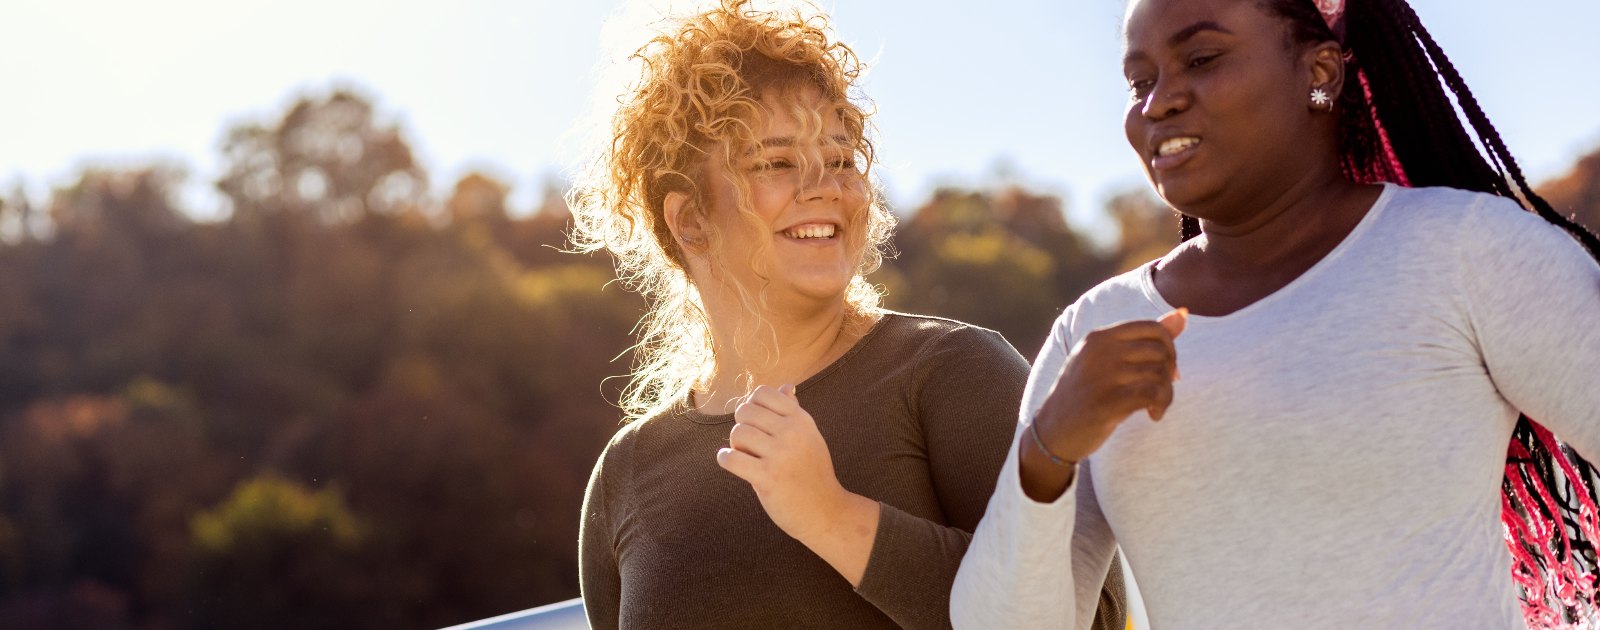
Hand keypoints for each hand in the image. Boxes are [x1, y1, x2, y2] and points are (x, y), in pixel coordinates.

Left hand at [715, 384, 854, 542]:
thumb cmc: (813, 472)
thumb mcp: (810, 437)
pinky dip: (726, 459)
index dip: (752, 406)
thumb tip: (786, 386)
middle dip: (742, 426)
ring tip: (745, 457)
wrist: (826, 512)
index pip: (762, 393)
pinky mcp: (768, 478)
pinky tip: (731, 462)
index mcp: (801, 420)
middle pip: (745, 411)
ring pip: (738, 433)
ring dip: (735, 445)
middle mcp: (792, 433)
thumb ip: (794, 412)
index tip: (755, 424)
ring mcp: (781, 455)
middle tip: (749, 444)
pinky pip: (733, 459)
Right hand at [1021, 309, 1186, 499]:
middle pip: (1160, 351)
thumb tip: (1183, 314)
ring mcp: (1101, 376)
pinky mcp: (1107, 403)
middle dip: (1170, 372)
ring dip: (1166, 393)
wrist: (1052, 432)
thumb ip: (1143, 338)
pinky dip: (1161, 405)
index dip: (1169, 348)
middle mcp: (1099, 352)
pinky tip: (1153, 415)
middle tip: (1160, 391)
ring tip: (1155, 406)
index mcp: (1098, 337)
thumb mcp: (1105, 360)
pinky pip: (1153, 394)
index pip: (1153, 328)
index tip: (1163, 369)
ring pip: (1159, 373)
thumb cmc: (1084, 394)